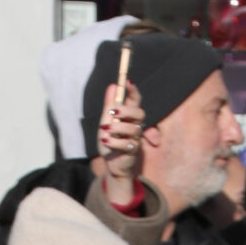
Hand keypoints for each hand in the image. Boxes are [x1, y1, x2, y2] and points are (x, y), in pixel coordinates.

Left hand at [98, 77, 144, 194]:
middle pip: (140, 113)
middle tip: (113, 112)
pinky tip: (105, 141)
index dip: (133, 90)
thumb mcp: (106, 121)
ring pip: (133, 128)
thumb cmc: (110, 141)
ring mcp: (135, 138)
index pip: (136, 100)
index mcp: (129, 116)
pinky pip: (127, 144)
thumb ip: (109, 105)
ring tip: (105, 130)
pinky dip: (114, 142)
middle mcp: (135, 125)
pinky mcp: (133, 151)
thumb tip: (112, 86)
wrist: (111, 163)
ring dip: (117, 127)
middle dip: (127, 110)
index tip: (127, 81)